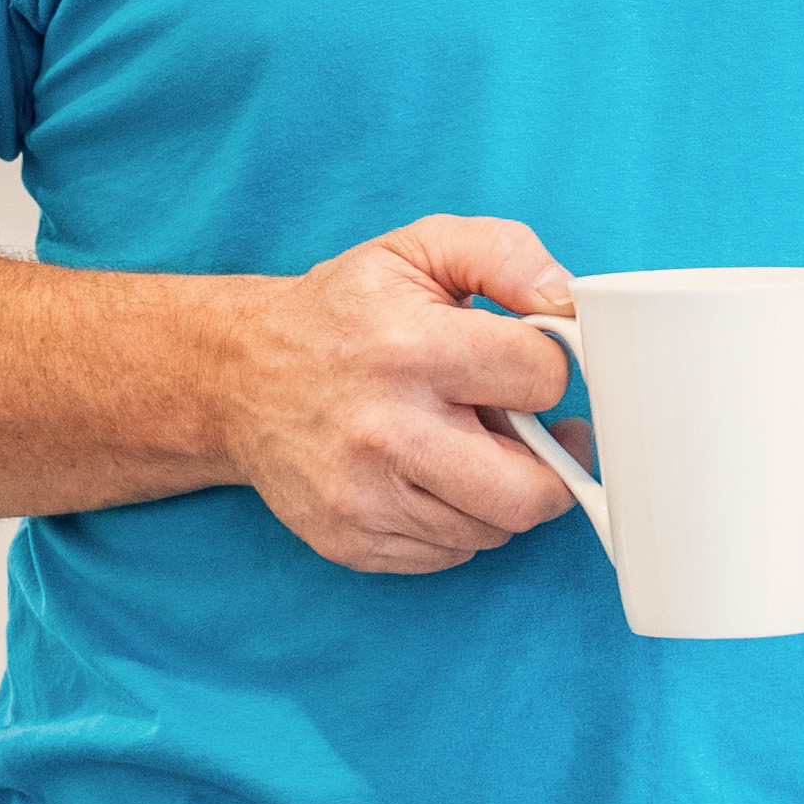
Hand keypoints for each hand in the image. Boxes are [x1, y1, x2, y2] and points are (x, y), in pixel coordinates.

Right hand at [215, 219, 585, 572]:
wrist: (239, 376)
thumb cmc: (342, 313)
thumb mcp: (418, 249)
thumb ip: (504, 254)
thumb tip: (565, 299)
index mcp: (413, 349)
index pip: (544, 380)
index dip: (548, 370)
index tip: (525, 367)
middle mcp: (388, 431)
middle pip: (531, 492)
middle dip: (551, 464)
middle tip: (536, 434)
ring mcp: (365, 496)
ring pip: (495, 529)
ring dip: (501, 491)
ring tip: (469, 445)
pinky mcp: (350, 540)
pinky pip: (450, 554)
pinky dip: (458, 520)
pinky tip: (432, 476)